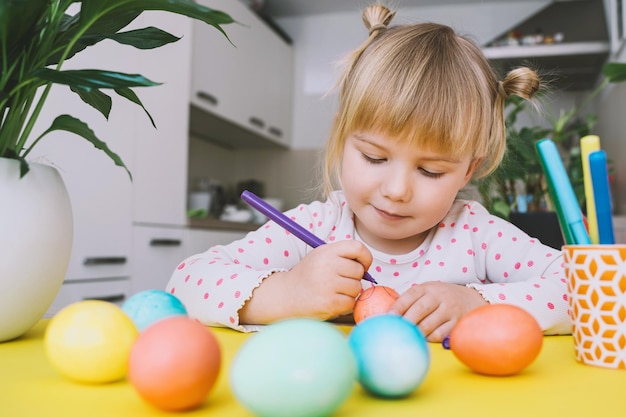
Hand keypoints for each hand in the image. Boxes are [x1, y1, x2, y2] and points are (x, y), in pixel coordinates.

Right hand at [239, 240, 371, 323]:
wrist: (285, 296)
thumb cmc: (307, 276)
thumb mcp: (320, 257)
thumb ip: (342, 257)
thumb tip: (367, 266)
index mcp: (326, 251)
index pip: (358, 248)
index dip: (365, 258)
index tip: (362, 265)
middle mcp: (327, 265)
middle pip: (359, 271)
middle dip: (354, 278)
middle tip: (339, 282)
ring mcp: (328, 284)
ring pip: (357, 288)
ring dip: (349, 292)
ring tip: (333, 291)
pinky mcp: (329, 303)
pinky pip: (351, 303)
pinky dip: (344, 304)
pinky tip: (331, 301)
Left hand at [389, 282, 486, 341]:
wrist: (474, 299)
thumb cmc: (443, 297)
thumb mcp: (430, 291)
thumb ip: (413, 299)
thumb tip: (389, 313)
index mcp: (429, 287)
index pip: (410, 296)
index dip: (397, 307)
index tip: (388, 318)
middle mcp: (440, 296)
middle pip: (418, 311)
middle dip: (405, 322)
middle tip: (395, 331)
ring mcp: (450, 310)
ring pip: (427, 325)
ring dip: (415, 333)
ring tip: (407, 336)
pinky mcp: (457, 323)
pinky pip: (439, 335)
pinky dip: (428, 338)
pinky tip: (424, 339)